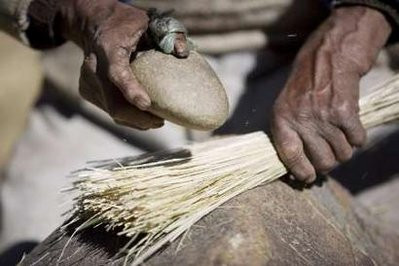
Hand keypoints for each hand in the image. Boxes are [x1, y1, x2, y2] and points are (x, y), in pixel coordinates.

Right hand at [57, 0, 187, 128]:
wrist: (94, 24)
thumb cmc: (126, 25)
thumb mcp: (147, 22)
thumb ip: (167, 34)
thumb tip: (182, 53)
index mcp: (108, 48)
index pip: (117, 73)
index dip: (130, 91)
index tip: (146, 104)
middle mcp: (93, 66)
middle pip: (114, 103)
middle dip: (138, 118)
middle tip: (160, 122)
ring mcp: (87, 81)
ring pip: (112, 111)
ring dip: (134, 120)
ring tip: (154, 120)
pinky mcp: (86, 90)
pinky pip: (108, 110)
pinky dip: (125, 116)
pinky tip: (138, 113)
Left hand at [271, 6, 390, 182]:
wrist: (327, 58)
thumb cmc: (304, 88)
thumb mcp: (284, 108)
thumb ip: (288, 136)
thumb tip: (296, 171)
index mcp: (281, 119)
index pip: (290, 156)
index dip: (301, 172)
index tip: (308, 178)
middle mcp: (301, 119)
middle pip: (322, 162)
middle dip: (328, 163)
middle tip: (328, 154)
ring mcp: (324, 116)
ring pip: (343, 154)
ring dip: (344, 150)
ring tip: (338, 136)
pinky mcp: (345, 112)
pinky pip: (358, 140)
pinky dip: (358, 138)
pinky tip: (350, 126)